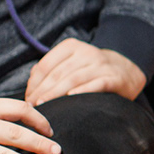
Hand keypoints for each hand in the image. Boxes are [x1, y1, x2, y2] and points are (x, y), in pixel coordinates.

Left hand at [24, 37, 146, 104]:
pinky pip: (96, 84)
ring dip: (56, 93)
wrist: (126, 69)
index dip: (34, 83)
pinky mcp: (113, 77)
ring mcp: (101, 64)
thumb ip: (52, 70)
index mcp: (71, 47)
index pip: (46, 65)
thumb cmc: (90, 70)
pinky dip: (82, 90)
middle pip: (58, 73)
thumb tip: (31, 89)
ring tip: (44, 106)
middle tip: (32, 107)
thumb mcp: (71, 62)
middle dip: (42, 91)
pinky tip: (71, 98)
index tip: (28, 99)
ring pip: (73, 79)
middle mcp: (86, 53)